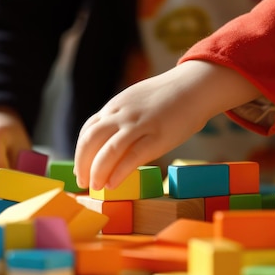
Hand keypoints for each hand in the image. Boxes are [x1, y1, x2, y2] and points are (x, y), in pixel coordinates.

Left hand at [73, 61, 260, 189]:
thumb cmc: (168, 98)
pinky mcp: (157, 137)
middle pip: (91, 141)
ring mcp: (139, 125)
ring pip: (107, 151)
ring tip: (96, 187)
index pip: (88, 131)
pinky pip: (131, 157)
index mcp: (115, 106)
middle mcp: (122, 114)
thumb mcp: (136, 102)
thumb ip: (121, 118)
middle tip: (82, 182)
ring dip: (97, 172)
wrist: (195, 87)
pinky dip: (118, 173)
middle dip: (82, 164)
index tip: (80, 168)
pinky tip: (113, 184)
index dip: (80, 152)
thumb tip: (110, 141)